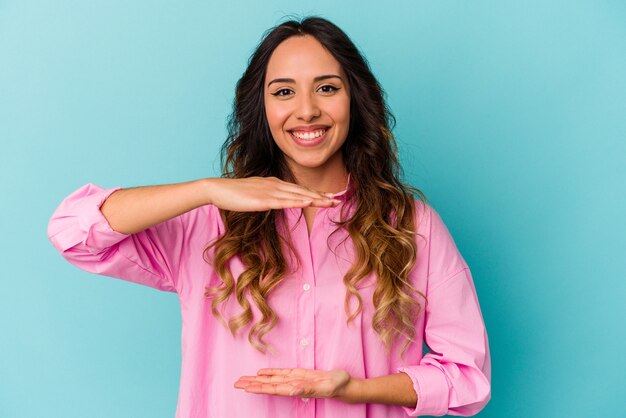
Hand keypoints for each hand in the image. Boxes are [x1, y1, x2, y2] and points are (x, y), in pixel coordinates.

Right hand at [206, 177, 339, 211]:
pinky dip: (298, 201)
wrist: (218, 189)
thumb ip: (268, 197)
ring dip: (316, 198)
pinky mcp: (263, 199)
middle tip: (338, 200)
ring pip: (298, 195)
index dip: (316, 193)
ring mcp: (270, 191)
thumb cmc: (234, 193)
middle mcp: (276, 185)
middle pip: (303, 191)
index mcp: (274, 183)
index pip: (299, 189)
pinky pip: (284, 201)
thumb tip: (277, 201)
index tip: (330, 197)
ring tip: (330, 202)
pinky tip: (309, 202)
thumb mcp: (256, 194)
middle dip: (322, 196)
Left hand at [234, 368, 350, 399]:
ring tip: (243, 379)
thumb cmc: (337, 386)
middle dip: (252, 385)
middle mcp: (292, 386)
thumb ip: (311, 388)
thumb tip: (294, 389)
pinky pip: (281, 373)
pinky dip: (270, 372)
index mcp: (297, 389)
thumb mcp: (326, 386)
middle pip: (269, 385)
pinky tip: (261, 373)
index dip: (260, 388)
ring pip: (272, 379)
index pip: (274, 389)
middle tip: (236, 384)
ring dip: (257, 379)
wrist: (344, 385)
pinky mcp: (299, 374)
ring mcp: (295, 380)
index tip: (247, 388)